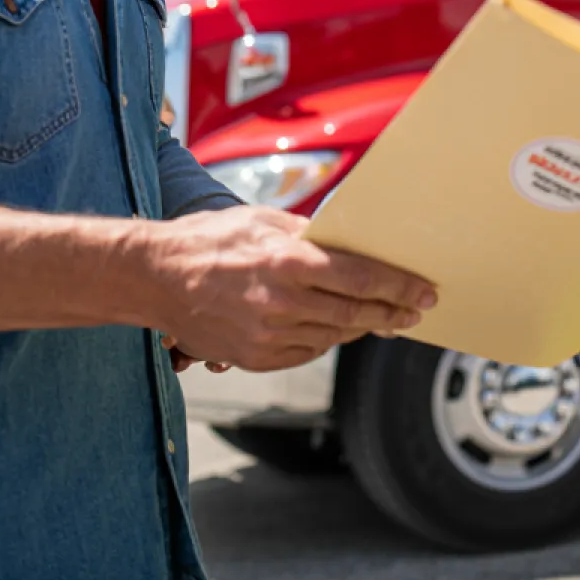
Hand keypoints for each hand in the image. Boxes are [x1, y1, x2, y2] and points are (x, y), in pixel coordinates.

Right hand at [136, 206, 436, 372]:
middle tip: (415, 310)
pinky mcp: (254, 358)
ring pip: (333, 335)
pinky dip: (327, 339)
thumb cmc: (211, 240)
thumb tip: (353, 243)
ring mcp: (267, 335)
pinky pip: (306, 352)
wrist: (156, 277)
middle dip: (392, 312)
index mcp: (287, 261)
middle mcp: (281, 302)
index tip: (424, 291)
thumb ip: (311, 236)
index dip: (399, 287)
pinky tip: (338, 328)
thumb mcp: (264, 221)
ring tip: (381, 318)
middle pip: (355, 312)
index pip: (361, 278)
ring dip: (362, 326)